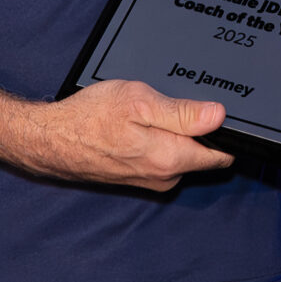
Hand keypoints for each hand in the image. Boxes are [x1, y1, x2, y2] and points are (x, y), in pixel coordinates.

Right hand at [8, 78, 234, 191]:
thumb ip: (183, 112)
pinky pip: (161, 158)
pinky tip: (139, 125)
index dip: (229, 133)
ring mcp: (150, 180)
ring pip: (181, 154)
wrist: (51, 140)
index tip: (225, 115)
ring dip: (176, 134)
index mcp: (171, 159)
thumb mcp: (140, 101)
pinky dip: (158, 140)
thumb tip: (219, 116)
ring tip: (153, 111)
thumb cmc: (90, 118)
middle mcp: (164, 177)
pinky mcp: (137, 177)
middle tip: (179, 103)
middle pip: (203, 154)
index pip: (222, 155)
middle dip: (200, 131)